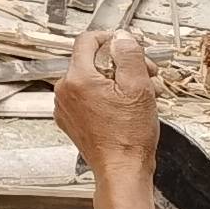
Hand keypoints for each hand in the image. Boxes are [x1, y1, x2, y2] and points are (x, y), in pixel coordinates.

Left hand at [53, 27, 160, 179]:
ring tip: (141, 95)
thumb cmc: (128, 138)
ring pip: (92, 80)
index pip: (87, 41)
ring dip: (117, 82)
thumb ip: (129, 55)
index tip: (127, 46)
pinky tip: (127, 107)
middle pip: (92, 61)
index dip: (112, 39)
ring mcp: (65, 107)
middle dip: (121, 64)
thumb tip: (122, 38)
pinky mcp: (71, 120)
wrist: (122, 170)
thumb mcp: (138, 88)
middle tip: (145, 74)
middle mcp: (65, 91)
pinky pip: (88, 98)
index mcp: (77, 79)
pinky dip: (107, 97)